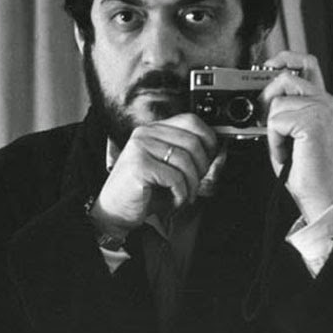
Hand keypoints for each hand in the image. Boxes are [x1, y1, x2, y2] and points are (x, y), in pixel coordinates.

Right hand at [90, 113, 217, 235]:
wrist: (114, 211)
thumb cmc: (144, 190)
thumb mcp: (168, 167)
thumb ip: (187, 155)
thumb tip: (218, 152)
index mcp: (153, 129)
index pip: (190, 120)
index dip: (208, 139)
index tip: (211, 158)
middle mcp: (145, 134)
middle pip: (192, 142)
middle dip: (202, 168)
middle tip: (195, 184)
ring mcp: (140, 147)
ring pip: (185, 161)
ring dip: (191, 185)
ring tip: (185, 195)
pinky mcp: (139, 165)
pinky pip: (175, 178)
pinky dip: (181, 194)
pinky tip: (173, 201)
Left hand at [261, 51, 332, 222]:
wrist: (319, 194)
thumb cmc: (304, 165)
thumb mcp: (291, 130)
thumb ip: (284, 107)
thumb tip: (261, 92)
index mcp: (322, 100)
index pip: (306, 62)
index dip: (285, 57)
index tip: (268, 65)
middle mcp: (326, 101)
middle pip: (284, 77)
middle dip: (267, 98)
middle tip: (269, 125)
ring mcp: (322, 110)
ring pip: (276, 102)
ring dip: (271, 128)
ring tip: (284, 145)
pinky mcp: (313, 122)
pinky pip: (276, 121)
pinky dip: (273, 139)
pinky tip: (287, 151)